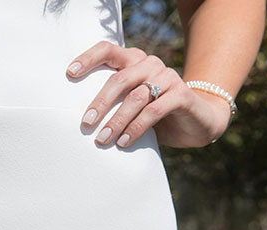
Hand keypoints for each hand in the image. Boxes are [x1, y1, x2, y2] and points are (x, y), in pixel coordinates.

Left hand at [66, 41, 233, 148]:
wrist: (196, 122)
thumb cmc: (154, 114)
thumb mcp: (130, 105)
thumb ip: (112, 102)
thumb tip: (80, 119)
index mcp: (134, 60)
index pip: (107, 50)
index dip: (88, 59)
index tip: (69, 73)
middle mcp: (150, 64)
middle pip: (119, 79)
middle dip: (100, 103)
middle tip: (86, 123)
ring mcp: (168, 77)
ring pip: (135, 97)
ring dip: (116, 121)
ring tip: (102, 139)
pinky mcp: (182, 94)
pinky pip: (153, 112)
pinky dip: (136, 128)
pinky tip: (124, 142)